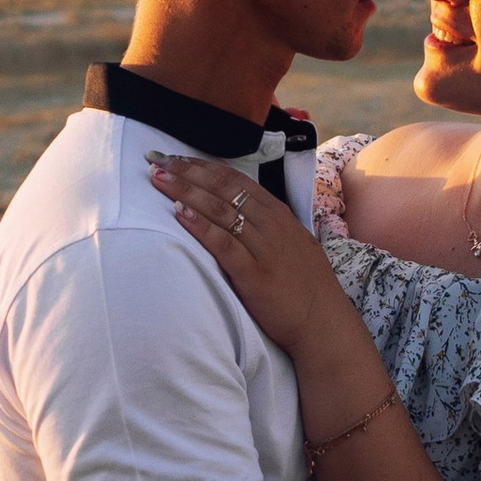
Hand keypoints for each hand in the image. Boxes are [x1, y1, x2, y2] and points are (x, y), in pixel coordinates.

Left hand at [145, 154, 351, 358]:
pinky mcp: (255, 273)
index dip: (203, 166)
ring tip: (159, 179)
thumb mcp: (291, 243)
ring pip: (220, 210)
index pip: (235, 179)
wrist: (323, 322)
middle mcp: (272, 224)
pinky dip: (200, 226)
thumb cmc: (305, 286)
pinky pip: (223, 243)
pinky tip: (180, 214)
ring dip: (186, 192)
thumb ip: (267, 225)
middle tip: (157, 160)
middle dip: (188, 171)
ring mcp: (264, 247)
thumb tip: (238, 213)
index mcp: (279, 213)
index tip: (176, 158)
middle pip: (223, 188)